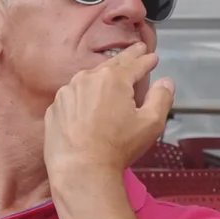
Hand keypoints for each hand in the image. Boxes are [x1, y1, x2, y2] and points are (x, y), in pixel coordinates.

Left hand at [44, 44, 173, 189]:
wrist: (80, 168)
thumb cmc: (118, 146)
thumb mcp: (151, 123)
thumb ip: (161, 98)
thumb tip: (166, 82)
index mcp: (113, 79)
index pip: (135, 64)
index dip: (146, 60)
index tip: (152, 56)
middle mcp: (87, 79)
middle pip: (111, 65)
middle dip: (127, 57)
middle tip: (137, 50)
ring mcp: (66, 93)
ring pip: (89, 79)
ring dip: (103, 75)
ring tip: (113, 73)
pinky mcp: (54, 109)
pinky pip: (73, 96)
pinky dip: (83, 95)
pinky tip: (89, 101)